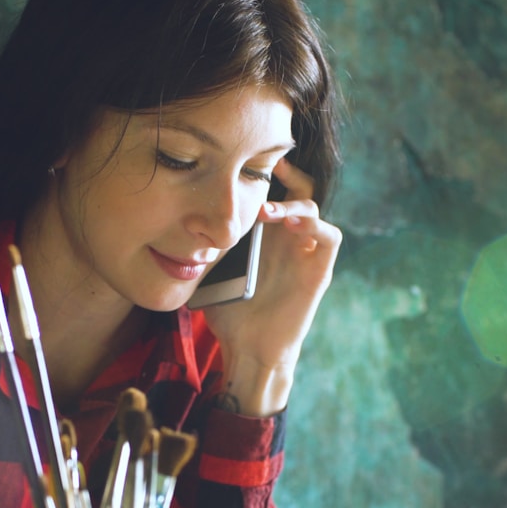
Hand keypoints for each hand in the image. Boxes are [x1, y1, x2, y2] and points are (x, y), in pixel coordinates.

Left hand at [202, 158, 341, 415]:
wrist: (249, 350)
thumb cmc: (228, 313)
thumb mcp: (209, 270)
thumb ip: (203, 244)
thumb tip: (176, 220)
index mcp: (264, 234)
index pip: (271, 190)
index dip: (262, 172)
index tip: (241, 157)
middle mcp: (287, 237)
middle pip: (298, 189)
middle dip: (285, 174)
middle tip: (264, 166)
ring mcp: (305, 252)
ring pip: (313, 209)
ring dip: (293, 203)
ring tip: (266, 211)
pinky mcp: (319, 271)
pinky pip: (330, 238)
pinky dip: (316, 226)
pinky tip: (292, 225)